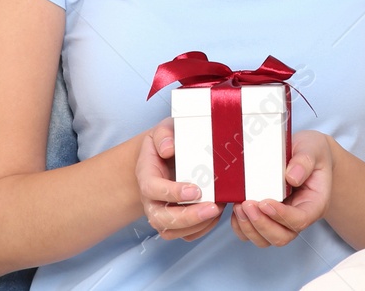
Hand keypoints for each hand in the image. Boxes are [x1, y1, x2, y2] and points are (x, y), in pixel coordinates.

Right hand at [135, 116, 224, 241]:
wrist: (164, 156)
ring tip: (218, 209)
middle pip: (161, 218)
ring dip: (197, 225)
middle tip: (213, 208)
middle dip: (188, 217)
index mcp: (146, 175)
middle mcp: (150, 199)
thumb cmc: (167, 142)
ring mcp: (161, 212)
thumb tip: (169, 148)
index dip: (172, 193)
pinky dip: (202, 229)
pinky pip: (185, 235)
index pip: (152, 189)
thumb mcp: (164, 130)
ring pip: (172, 231)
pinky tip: (215, 215)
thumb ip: (164, 135)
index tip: (195, 190)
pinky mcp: (175, 222)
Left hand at [231, 130, 334, 247]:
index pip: (299, 220)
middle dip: (261, 224)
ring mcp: (281, 220)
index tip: (265, 202)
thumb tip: (291, 178)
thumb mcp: (313, 149)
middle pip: (281, 237)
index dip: (281, 216)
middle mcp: (298, 216)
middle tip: (247, 204)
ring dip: (249, 227)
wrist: (306, 152)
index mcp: (314, 204)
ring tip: (239, 206)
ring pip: (265, 239)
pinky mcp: (266, 216)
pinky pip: (252, 233)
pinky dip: (241, 227)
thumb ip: (305, 161)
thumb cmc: (311, 152)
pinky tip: (236, 209)